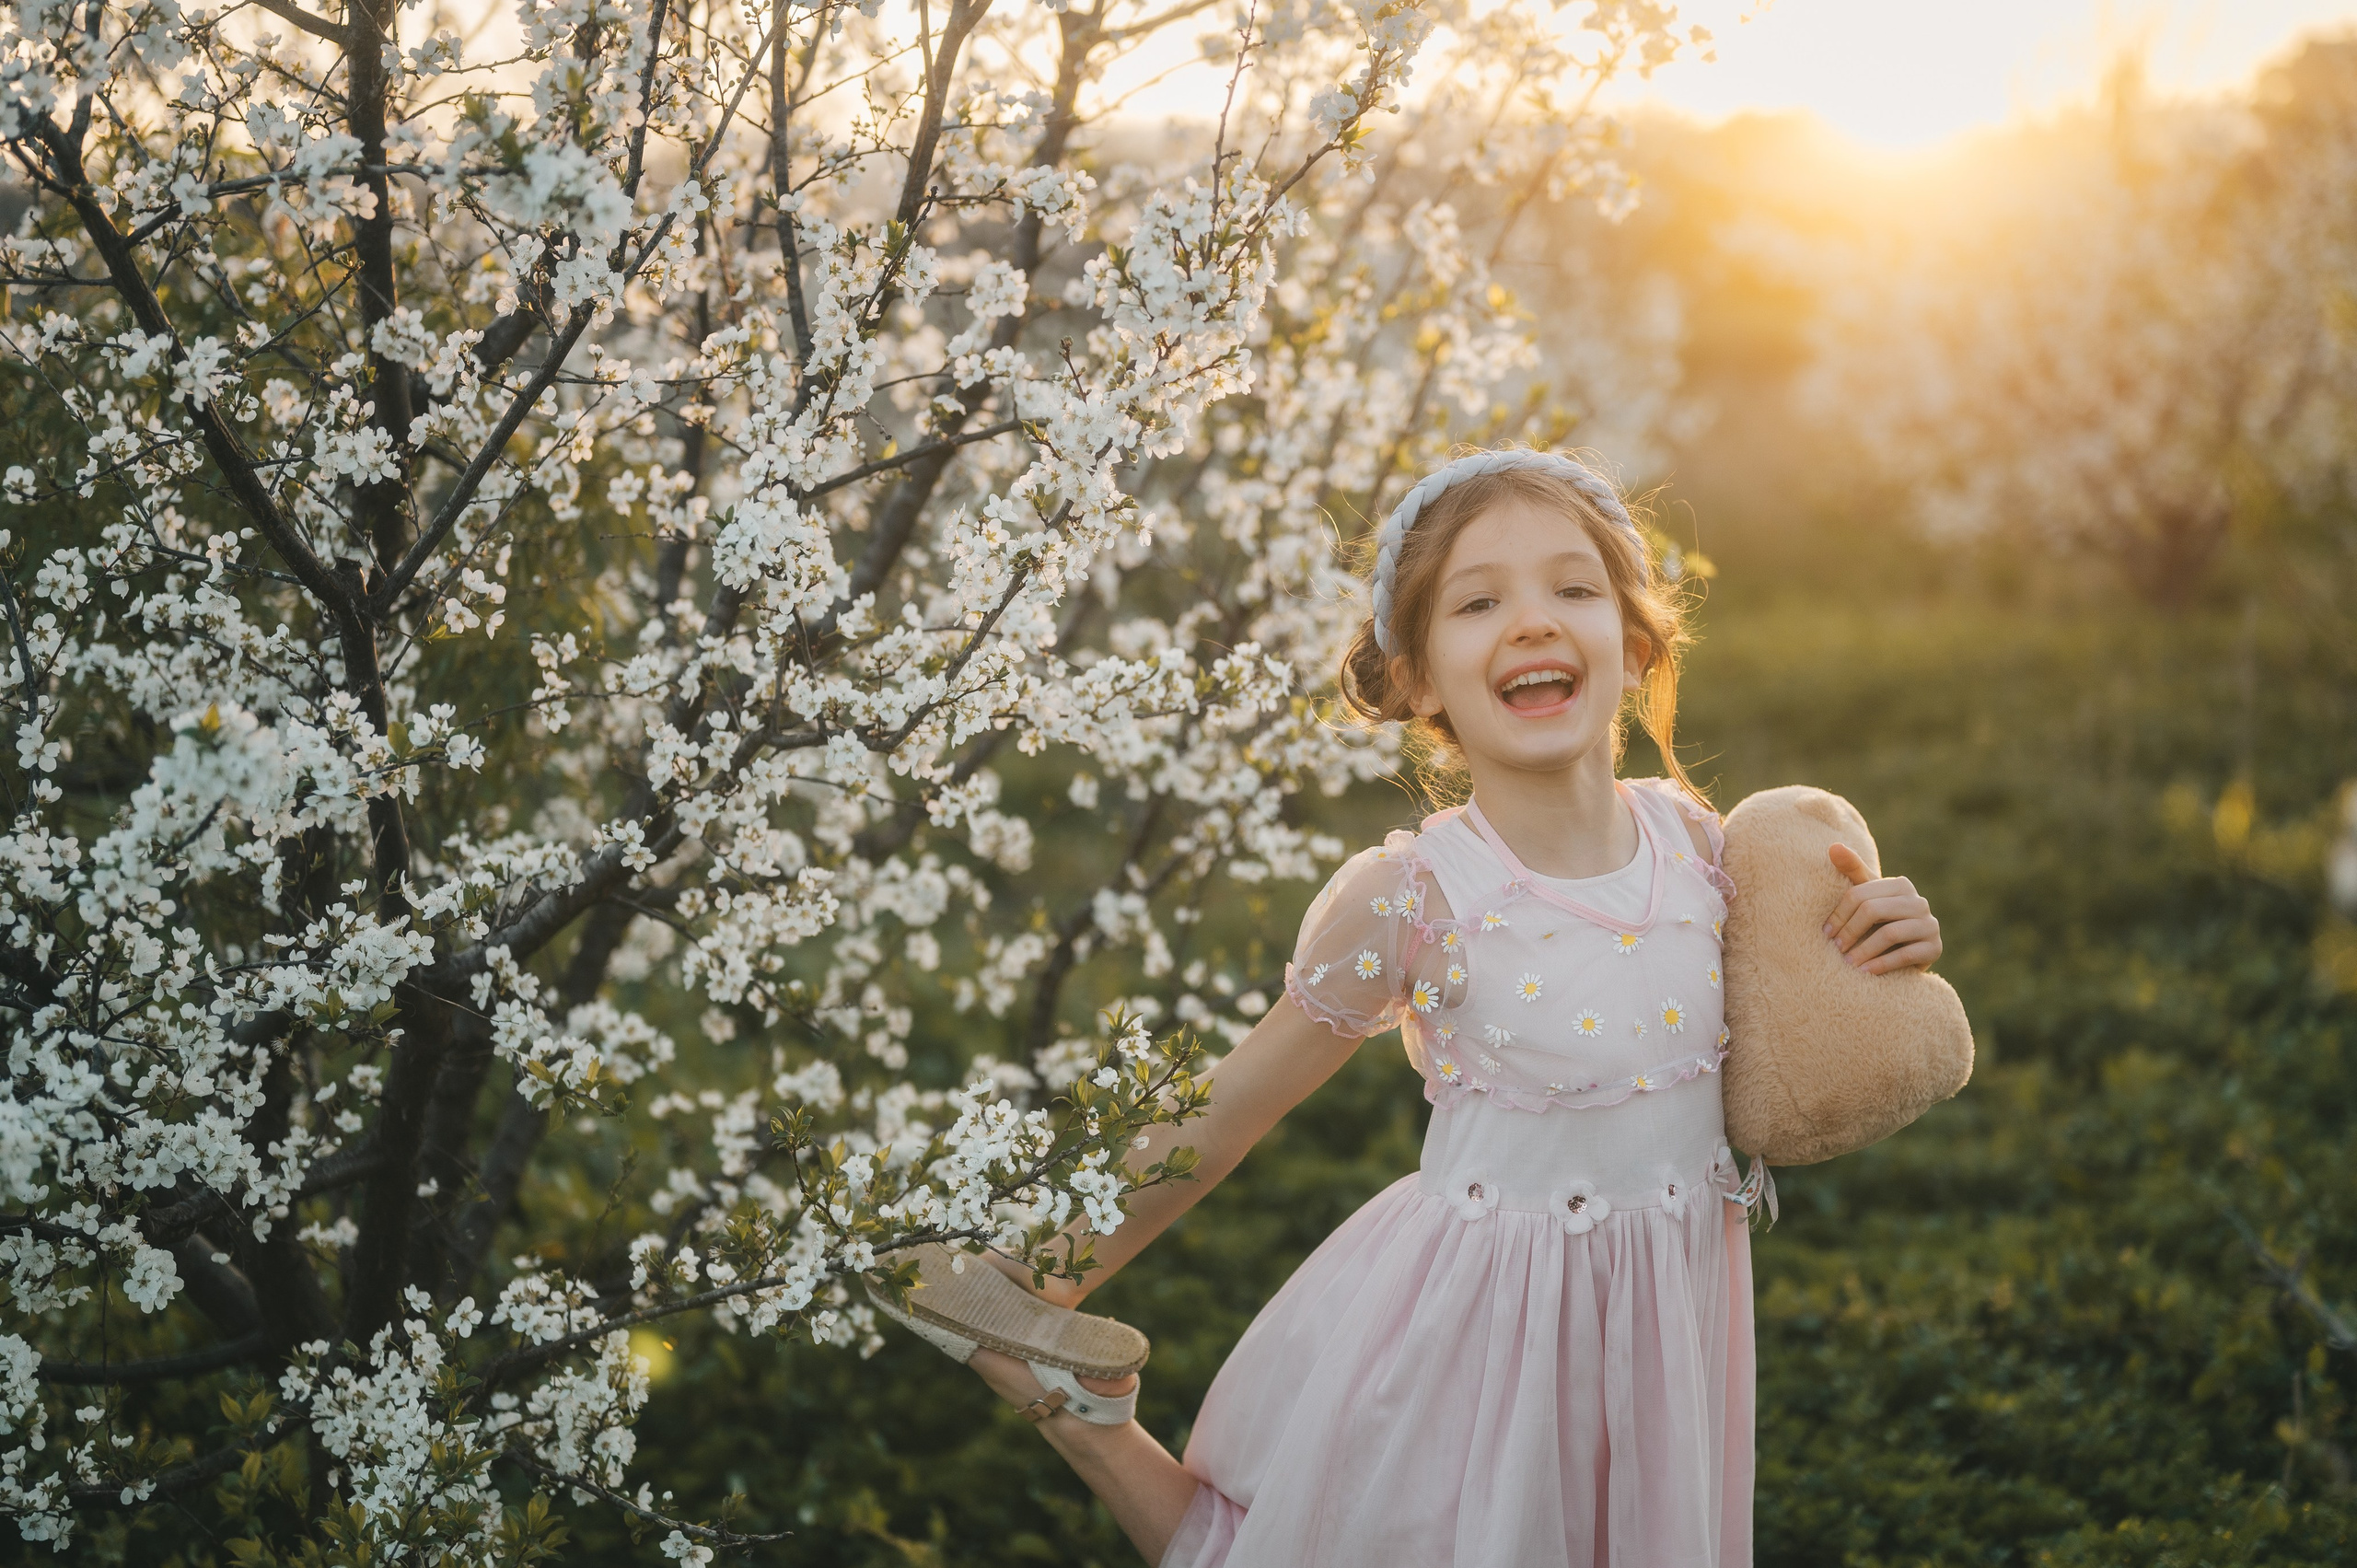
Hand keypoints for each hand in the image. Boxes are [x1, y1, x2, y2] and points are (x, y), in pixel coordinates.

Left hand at [1822, 843, 1941, 972]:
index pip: (1860, 894)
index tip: (1826, 933)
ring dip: (1864, 950)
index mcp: (1900, 885)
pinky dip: (1882, 964)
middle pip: (1873, 910)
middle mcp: (1919, 901)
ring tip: (1847, 964)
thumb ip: (1851, 869)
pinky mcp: (1935, 947)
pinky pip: (1906, 954)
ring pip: (1890, 933)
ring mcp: (1930, 924)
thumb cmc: (1877, 920)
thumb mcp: (1865, 894)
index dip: (1839, 914)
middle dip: (1850, 931)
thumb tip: (1833, 846)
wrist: (1905, 952)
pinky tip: (1865, 973)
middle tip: (1836, 948)